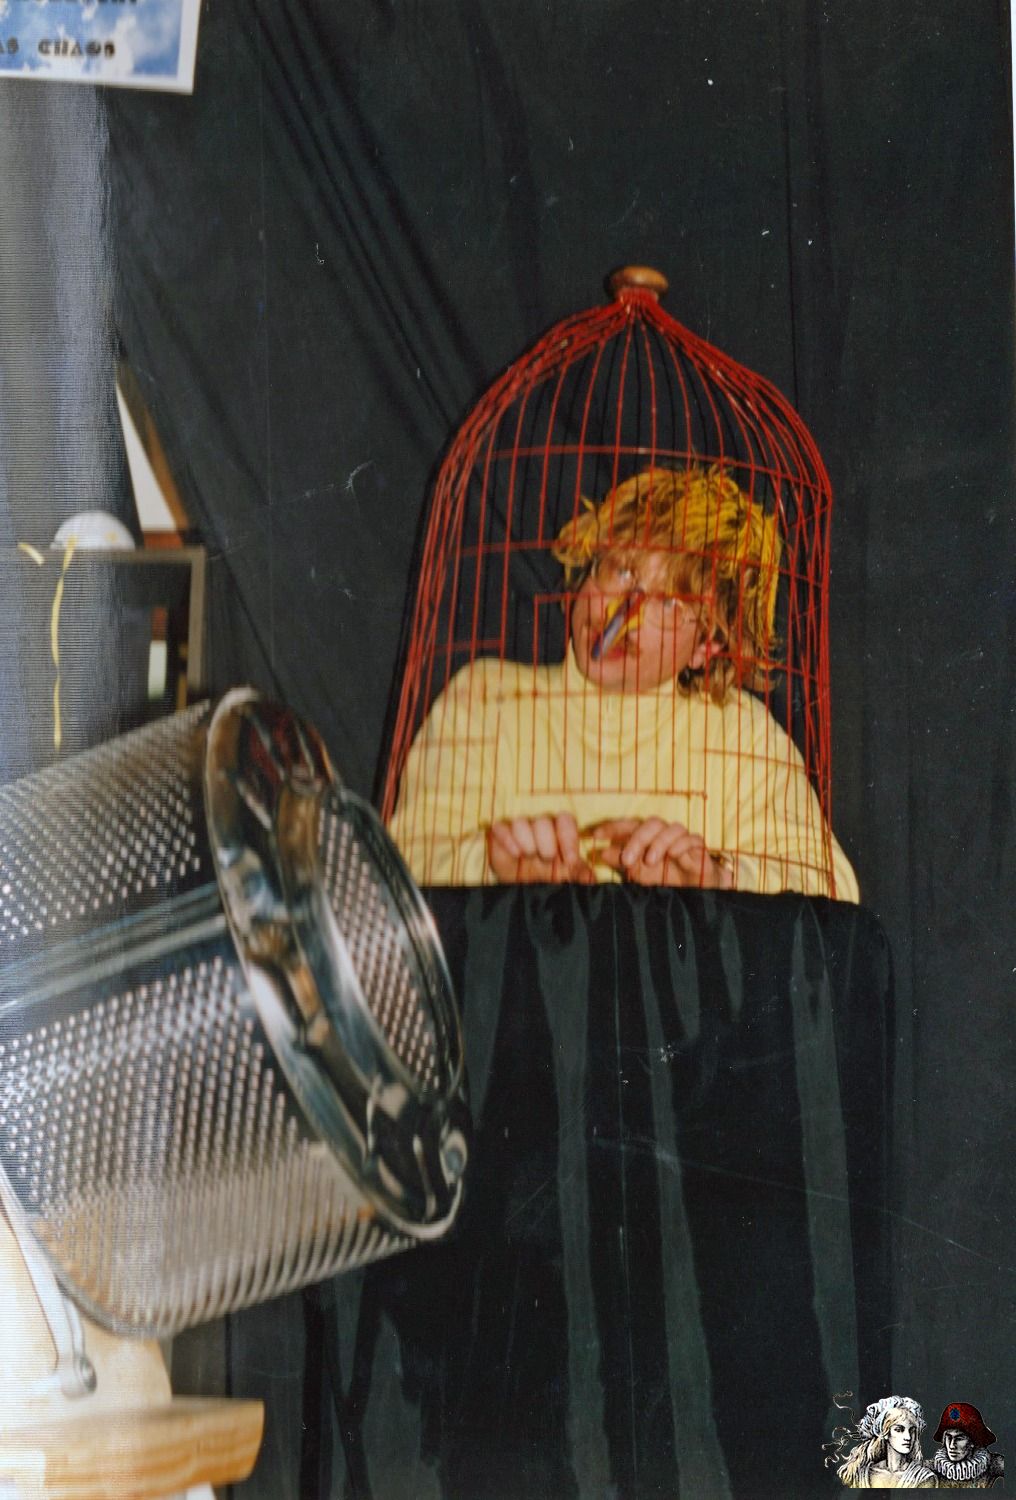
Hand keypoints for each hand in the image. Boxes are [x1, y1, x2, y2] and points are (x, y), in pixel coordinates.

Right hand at [487, 814, 596, 884]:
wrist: (521, 888)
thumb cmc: (546, 878)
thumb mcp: (565, 878)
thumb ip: (579, 874)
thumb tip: (591, 879)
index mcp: (558, 832)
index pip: (566, 821)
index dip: (569, 838)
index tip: (570, 860)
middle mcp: (539, 827)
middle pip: (543, 821)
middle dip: (546, 842)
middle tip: (546, 860)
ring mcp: (519, 830)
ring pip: (522, 822)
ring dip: (527, 840)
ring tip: (529, 857)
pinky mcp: (500, 834)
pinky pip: (501, 827)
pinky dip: (507, 839)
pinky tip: (515, 853)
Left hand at [589, 818, 733, 888]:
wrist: (698, 891)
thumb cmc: (667, 878)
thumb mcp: (640, 873)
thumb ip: (622, 862)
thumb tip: (601, 853)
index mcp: (649, 837)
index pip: (630, 825)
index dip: (613, 827)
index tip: (596, 835)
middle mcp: (665, 834)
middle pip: (651, 823)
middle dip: (637, 840)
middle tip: (626, 860)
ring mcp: (683, 840)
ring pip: (672, 828)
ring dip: (658, 842)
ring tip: (649, 861)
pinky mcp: (699, 849)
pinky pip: (692, 839)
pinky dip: (681, 844)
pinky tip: (673, 855)